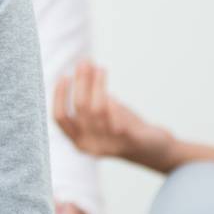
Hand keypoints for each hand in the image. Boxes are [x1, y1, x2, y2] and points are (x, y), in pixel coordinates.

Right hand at [53, 60, 174, 171]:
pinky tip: (113, 96)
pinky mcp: (130, 142)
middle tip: (86, 62)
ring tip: (101, 69)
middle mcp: (91, 146)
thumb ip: (90, 100)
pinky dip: (113, 107)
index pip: (60, 117)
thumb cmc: (123, 128)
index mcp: (79, 141)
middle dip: (82, 81)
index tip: (65, 76)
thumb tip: (84, 68)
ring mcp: (110, 146)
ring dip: (98, 85)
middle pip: (80, 108)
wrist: (154, 151)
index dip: (60, 95)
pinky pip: (118, 122)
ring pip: (98, 110)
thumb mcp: (101, 118)